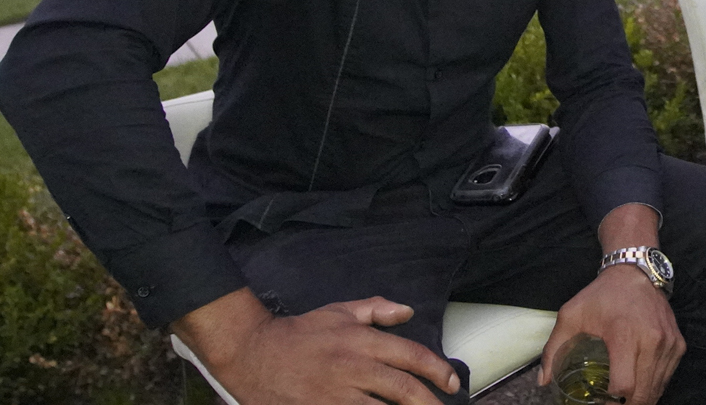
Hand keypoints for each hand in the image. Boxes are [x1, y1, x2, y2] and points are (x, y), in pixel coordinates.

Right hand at [172, 288, 460, 404]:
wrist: (253, 354)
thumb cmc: (299, 333)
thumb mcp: (339, 311)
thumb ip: (376, 309)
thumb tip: (408, 311)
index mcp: (362, 342)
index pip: (411, 356)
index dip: (437, 370)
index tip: (452, 382)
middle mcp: (354, 368)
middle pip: (404, 389)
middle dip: (429, 402)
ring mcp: (337, 395)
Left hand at [537, 265, 684, 404]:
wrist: (635, 272)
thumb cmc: (602, 295)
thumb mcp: (571, 315)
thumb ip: (553, 348)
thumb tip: (543, 381)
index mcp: (624, 335)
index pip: (624, 386)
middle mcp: (651, 340)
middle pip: (642, 395)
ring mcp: (668, 343)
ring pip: (657, 389)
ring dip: (641, 399)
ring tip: (623, 400)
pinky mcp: (678, 344)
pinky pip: (667, 377)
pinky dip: (654, 387)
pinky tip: (639, 386)